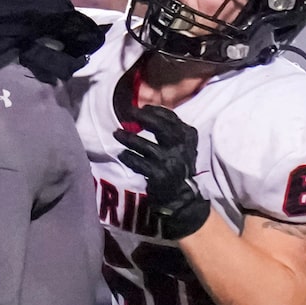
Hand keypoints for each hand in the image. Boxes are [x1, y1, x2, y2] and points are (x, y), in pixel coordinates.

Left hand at [115, 104, 212, 239]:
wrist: (182, 195)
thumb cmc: (178, 166)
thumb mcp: (182, 146)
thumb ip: (171, 131)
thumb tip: (148, 111)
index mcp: (188, 137)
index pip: (171, 118)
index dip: (154, 111)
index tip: (141, 108)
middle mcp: (181, 147)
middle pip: (160, 127)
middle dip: (143, 118)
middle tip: (129, 112)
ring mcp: (170, 162)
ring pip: (144, 145)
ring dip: (128, 138)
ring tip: (117, 134)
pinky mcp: (159, 175)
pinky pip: (138, 163)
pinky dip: (128, 157)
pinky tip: (122, 154)